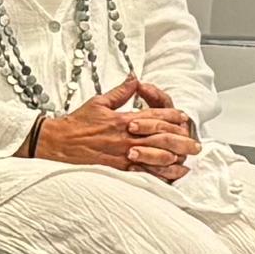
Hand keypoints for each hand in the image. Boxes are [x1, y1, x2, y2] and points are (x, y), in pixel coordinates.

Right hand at [32, 86, 196, 178]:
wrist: (58, 142)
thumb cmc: (77, 123)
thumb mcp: (99, 102)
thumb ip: (120, 92)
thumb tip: (134, 79)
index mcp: (123, 119)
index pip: (154, 116)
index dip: (172, 117)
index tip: (184, 119)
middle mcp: (126, 137)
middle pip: (161, 137)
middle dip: (181, 139)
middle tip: (196, 143)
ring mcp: (123, 154)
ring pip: (156, 155)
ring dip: (176, 156)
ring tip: (189, 158)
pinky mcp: (118, 168)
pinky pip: (144, 172)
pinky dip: (160, 173)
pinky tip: (172, 174)